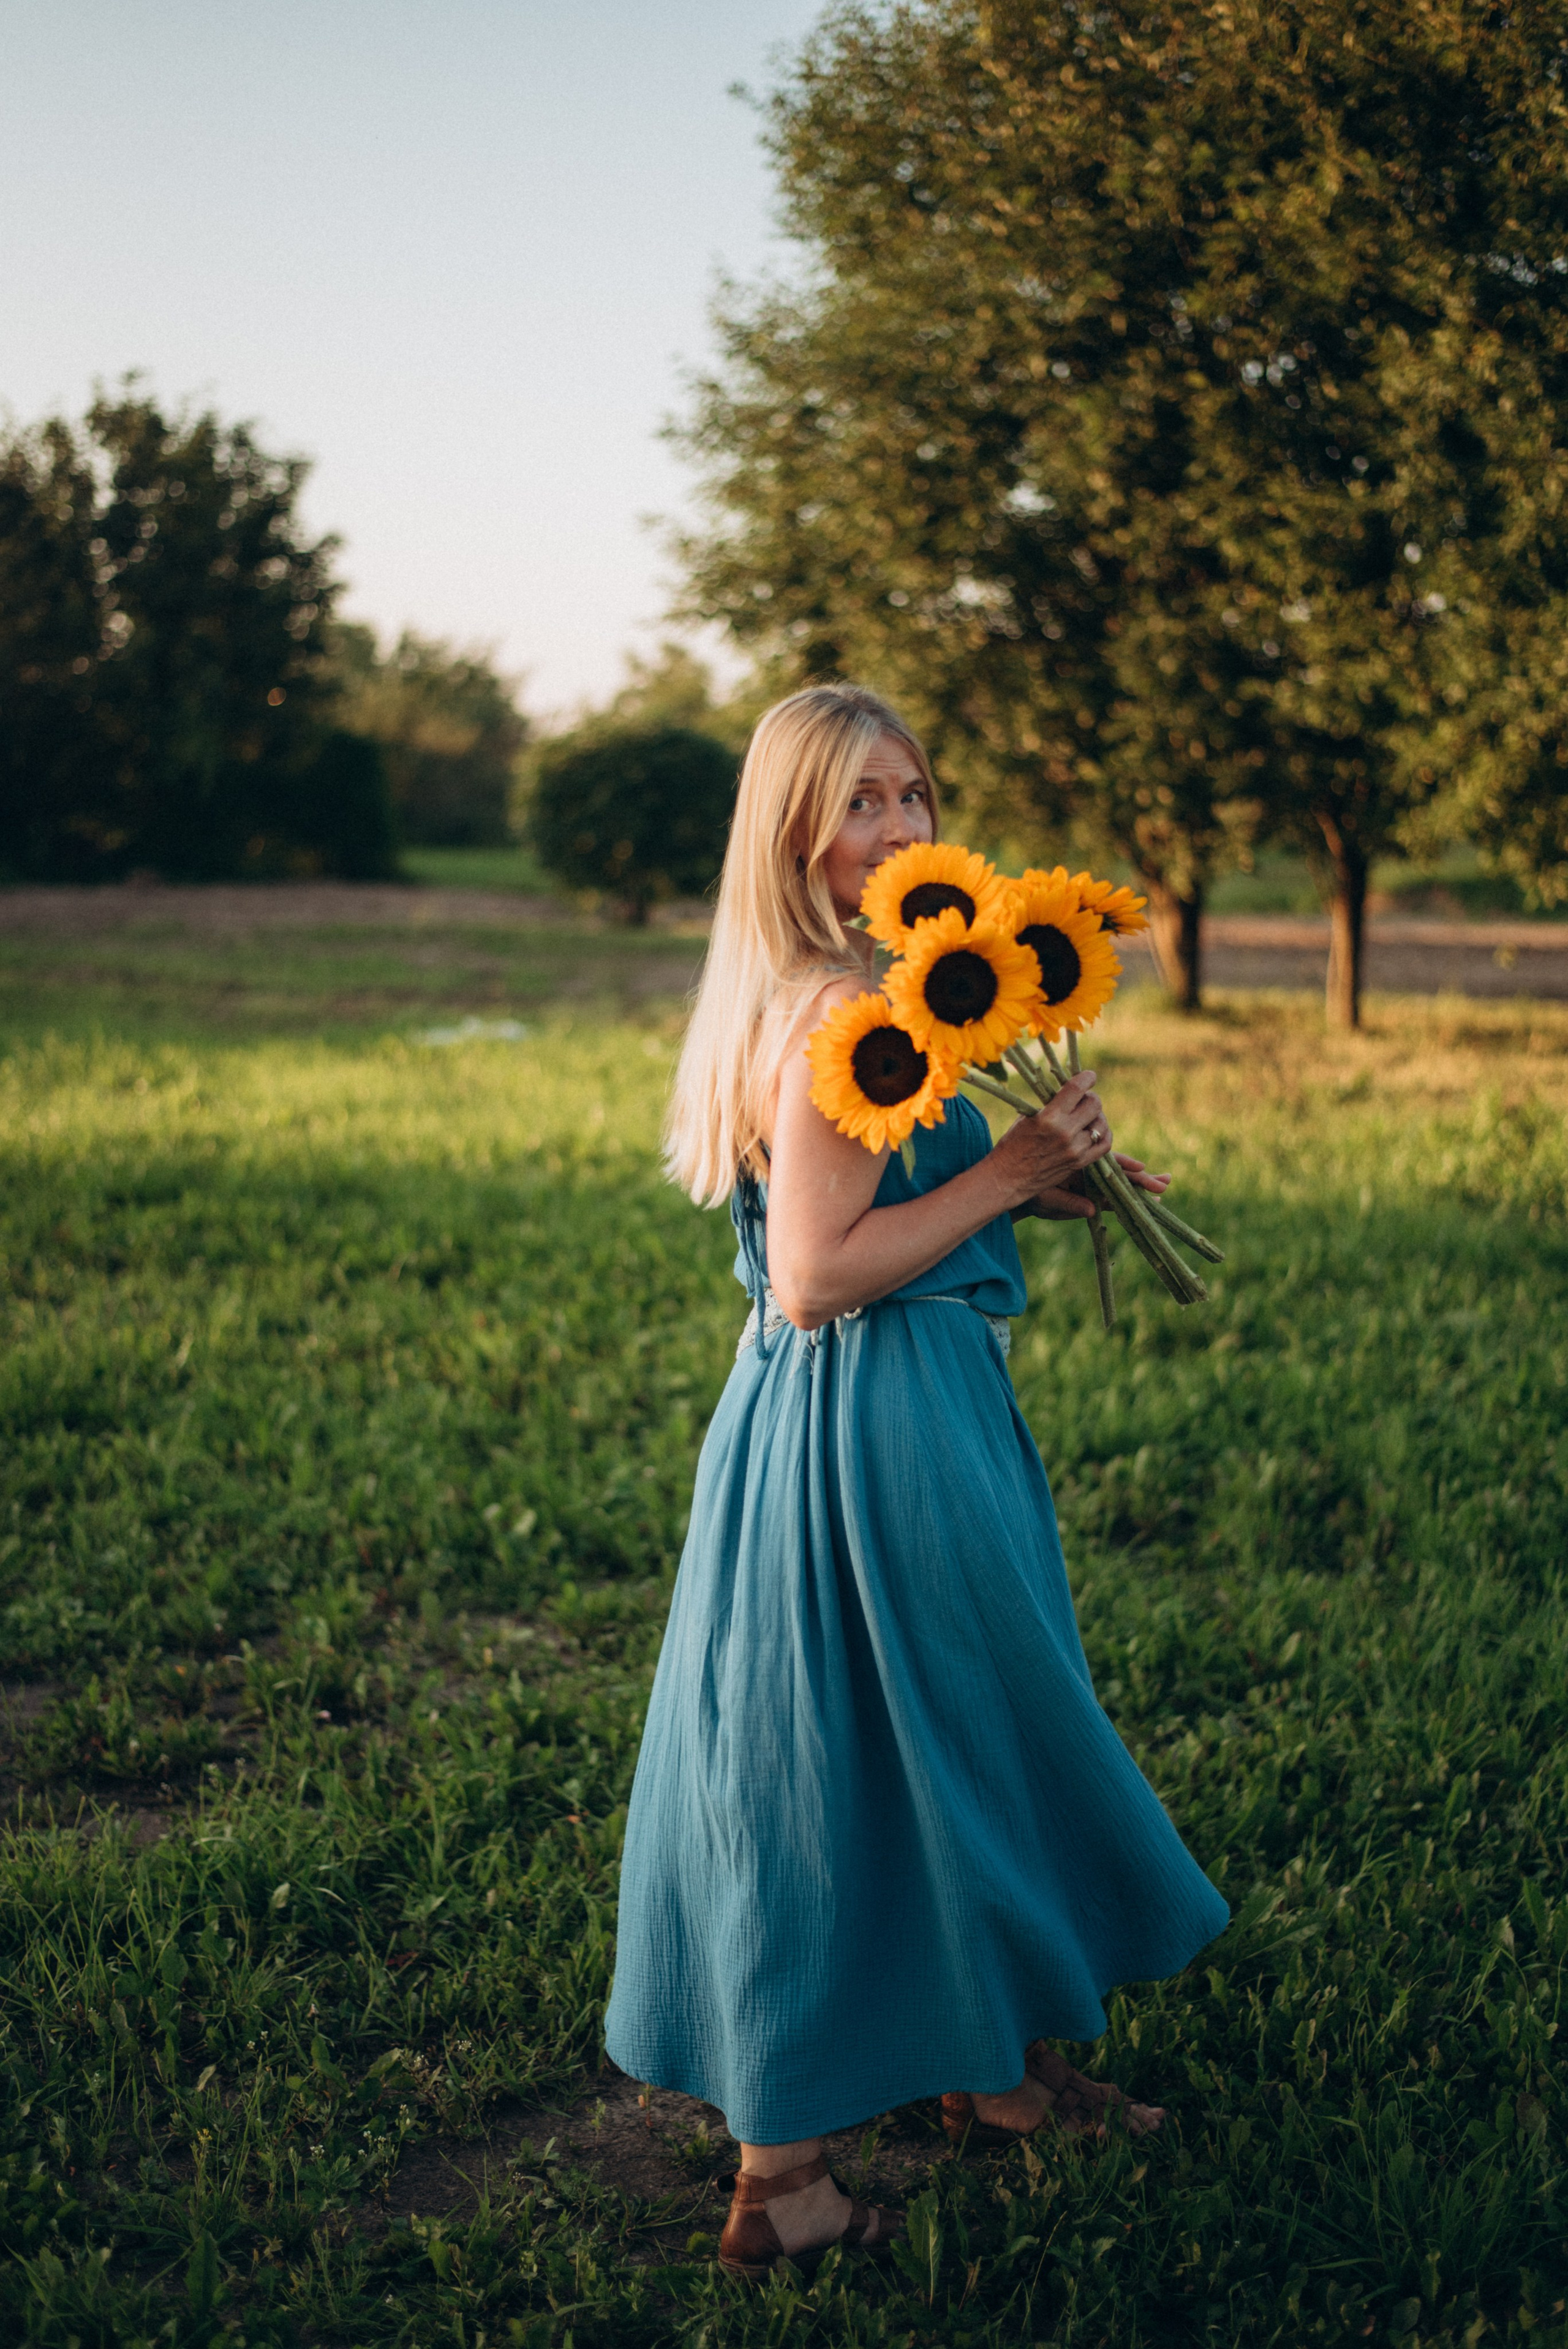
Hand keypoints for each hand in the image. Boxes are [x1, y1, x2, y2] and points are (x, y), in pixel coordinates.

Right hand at [989, 1071, 1113, 1214]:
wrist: (1007, 1178)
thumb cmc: (1012, 1144)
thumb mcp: (1027, 1118)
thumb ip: (1050, 1106)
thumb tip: (1070, 1093)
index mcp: (1049, 1117)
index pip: (1077, 1089)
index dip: (1087, 1078)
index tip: (1089, 1076)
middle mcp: (1065, 1132)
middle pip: (1094, 1104)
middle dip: (1090, 1097)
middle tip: (1084, 1099)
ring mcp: (1075, 1149)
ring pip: (1101, 1124)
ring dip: (1097, 1116)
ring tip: (1088, 1116)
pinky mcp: (1079, 1163)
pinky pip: (1105, 1144)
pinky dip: (1103, 1134)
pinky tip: (1095, 1131)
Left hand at [1021, 1152, 1172, 1221]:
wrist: (1014, 1190)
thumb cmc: (1028, 1189)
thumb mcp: (1048, 1196)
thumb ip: (1069, 1203)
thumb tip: (1091, 1211)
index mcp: (1080, 1163)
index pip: (1108, 1162)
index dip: (1126, 1164)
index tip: (1142, 1167)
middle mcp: (1088, 1173)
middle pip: (1120, 1173)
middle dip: (1143, 1178)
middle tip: (1166, 1181)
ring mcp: (1090, 1185)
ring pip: (1120, 1184)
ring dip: (1141, 1186)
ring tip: (1163, 1189)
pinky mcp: (1089, 1197)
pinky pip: (1113, 1198)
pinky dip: (1129, 1200)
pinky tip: (1148, 1202)